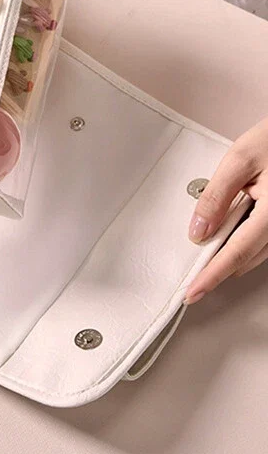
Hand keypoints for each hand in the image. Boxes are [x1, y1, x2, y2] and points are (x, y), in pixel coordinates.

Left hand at [185, 116, 267, 303]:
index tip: (193, 293)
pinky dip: (245, 242)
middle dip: (219, 268)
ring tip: (206, 259)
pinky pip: (265, 240)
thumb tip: (198, 231)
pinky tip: (227, 236)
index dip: (213, 275)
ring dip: (233, 256)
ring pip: (258, 251)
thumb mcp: (239, 161)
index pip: (237, 252)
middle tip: (194, 279)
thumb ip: (216, 196)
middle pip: (248, 256)